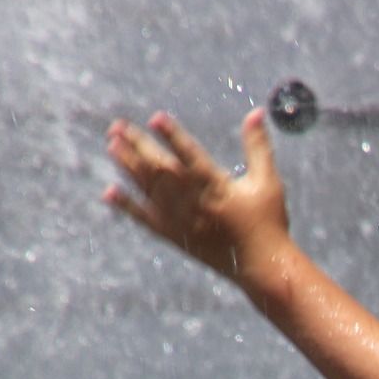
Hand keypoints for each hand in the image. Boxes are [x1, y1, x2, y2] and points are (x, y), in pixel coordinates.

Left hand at [103, 108, 289, 284]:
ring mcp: (183, 222)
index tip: (155, 118)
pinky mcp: (177, 237)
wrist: (263, 267)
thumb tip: (257, 112)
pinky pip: (147, 220)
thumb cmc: (269, 222)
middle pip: (162, 170)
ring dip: (129, 167)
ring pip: (150, 190)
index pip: (191, 156)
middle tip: (117, 126)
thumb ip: (258, 146)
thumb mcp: (268, 182)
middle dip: (139, 146)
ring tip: (112, 146)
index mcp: (218, 188)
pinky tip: (109, 192)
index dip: (173, 137)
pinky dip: (128, 206)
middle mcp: (196, 204)